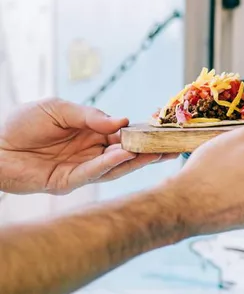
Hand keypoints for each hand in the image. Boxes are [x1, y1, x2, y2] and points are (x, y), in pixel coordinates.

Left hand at [0, 98, 167, 194]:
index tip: (165, 129)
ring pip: (114, 167)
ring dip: (135, 160)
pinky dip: (109, 165)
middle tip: (173, 147)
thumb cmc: (21, 122)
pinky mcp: (66, 183)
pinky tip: (124, 154)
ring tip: (155, 152)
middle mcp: (89, 153)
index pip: (123, 135)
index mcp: (90, 134)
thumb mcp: (59, 109)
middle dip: (149, 151)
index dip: (144, 133)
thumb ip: (91, 116)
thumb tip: (123, 121)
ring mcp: (80, 170)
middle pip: (126, 153)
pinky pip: (92, 174)